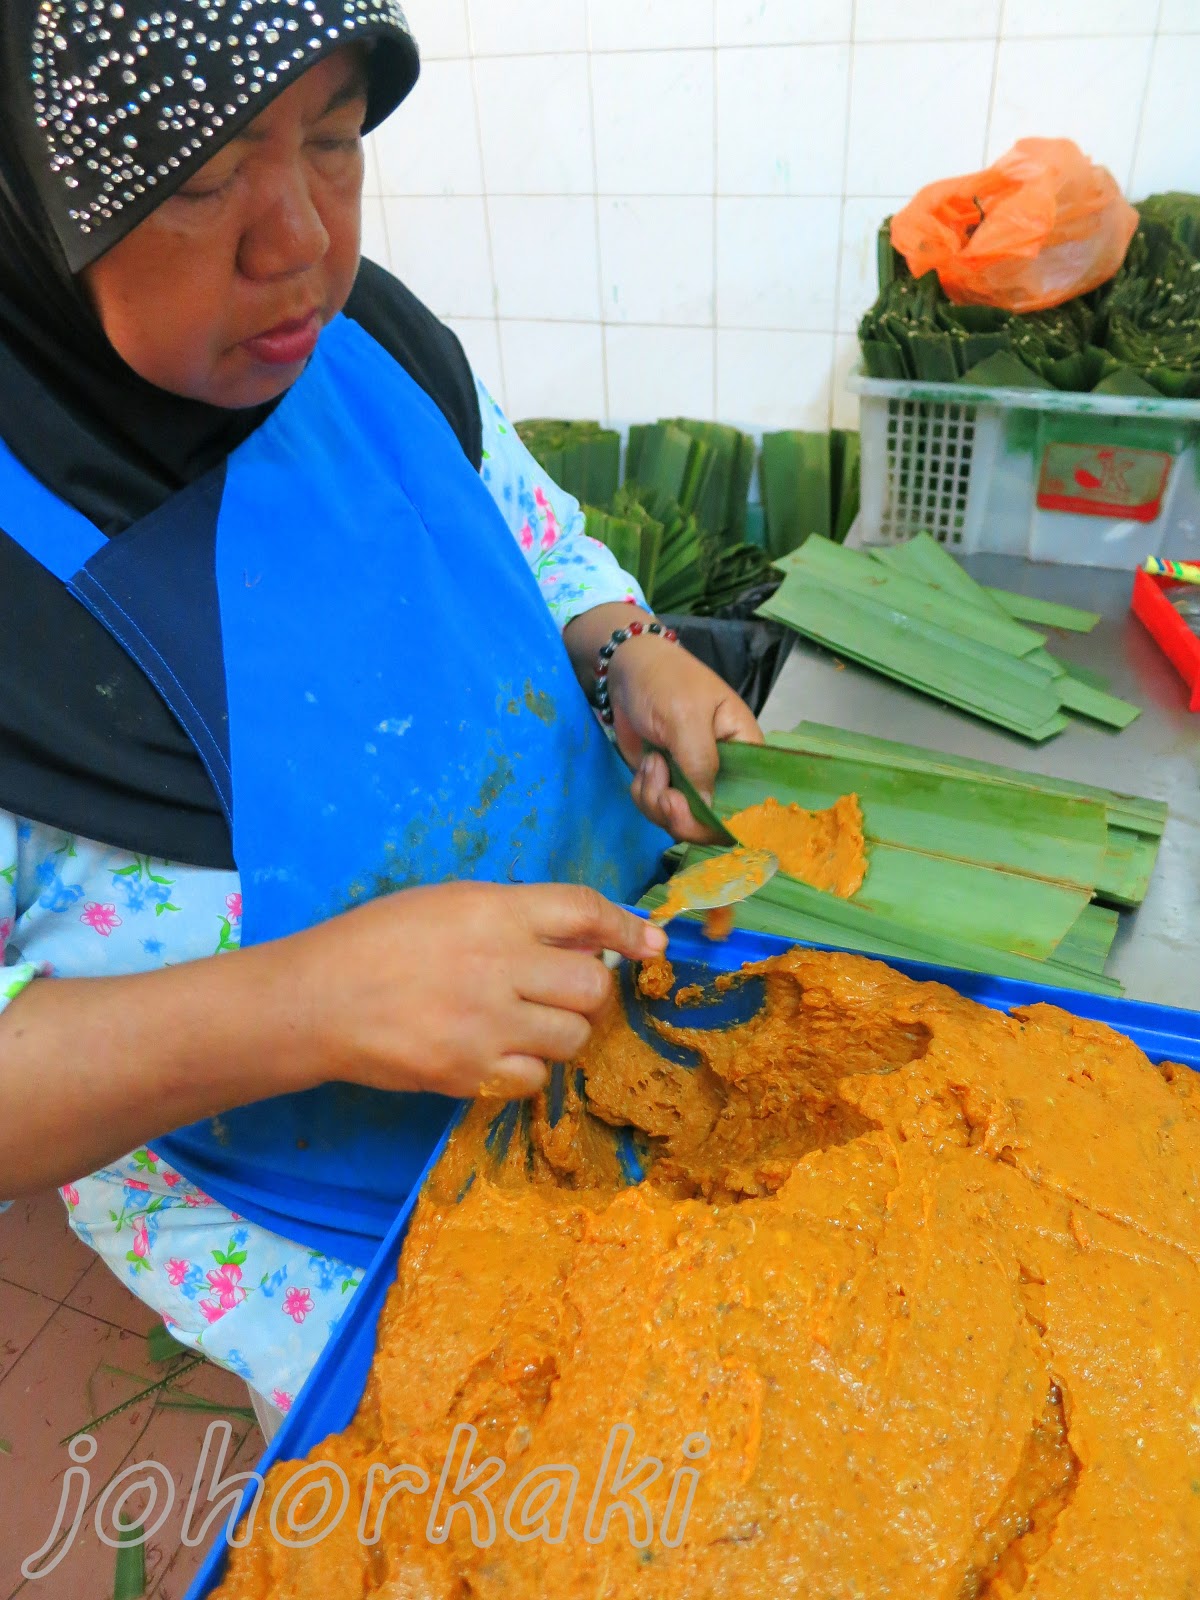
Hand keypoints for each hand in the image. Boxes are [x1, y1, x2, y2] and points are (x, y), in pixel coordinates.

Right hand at [284, 882, 664, 1101]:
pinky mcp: (469, 1073)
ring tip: (526, 1023)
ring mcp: (485, 1024)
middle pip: (592, 984)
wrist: (317, 1000)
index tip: (651, 942)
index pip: (585, 910)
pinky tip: (498, 1053)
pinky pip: (536, 1080)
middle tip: (562, 993)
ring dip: (563, 1032)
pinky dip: (528, 1070)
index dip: (627, 926)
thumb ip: (516, 916)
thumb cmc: (379, 941)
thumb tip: (587, 936)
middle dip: (590, 990)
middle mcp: (498, 964)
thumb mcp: (448, 903)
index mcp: (492, 911)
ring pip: (573, 1037)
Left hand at [607, 634, 762, 842]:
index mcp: (744, 751)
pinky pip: (656, 808)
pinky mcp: (666, 782)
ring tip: (651, 762)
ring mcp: (692, 780)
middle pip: (712, 822)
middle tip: (663, 797)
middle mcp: (723, 772)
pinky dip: (644, 793)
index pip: (748, 804)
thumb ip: (700, 762)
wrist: (628, 668)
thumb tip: (708, 809)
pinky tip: (644, 764)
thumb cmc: (667, 681)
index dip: (723, 822)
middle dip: (682, 817)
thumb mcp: (686, 717)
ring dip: (656, 799)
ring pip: (679, 819)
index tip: (691, 810)